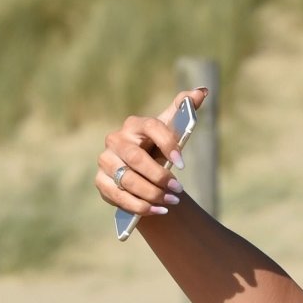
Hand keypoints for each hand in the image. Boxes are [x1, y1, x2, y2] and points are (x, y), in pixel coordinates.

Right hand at [96, 87, 208, 220]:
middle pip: (137, 159)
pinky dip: (140, 206)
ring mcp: (105, 161)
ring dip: (152, 194)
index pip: (151, 128)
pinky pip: (119, 196)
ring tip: (171, 202)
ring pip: (128, 180)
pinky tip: (158, 210)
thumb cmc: (158, 149)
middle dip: (159, 176)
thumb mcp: (171, 130)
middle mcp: (115, 140)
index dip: (168, 145)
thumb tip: (201, 92)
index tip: (183, 164)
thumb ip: (184, 110)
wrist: (142, 173)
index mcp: (134, 124)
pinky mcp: (101, 181)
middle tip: (178, 189)